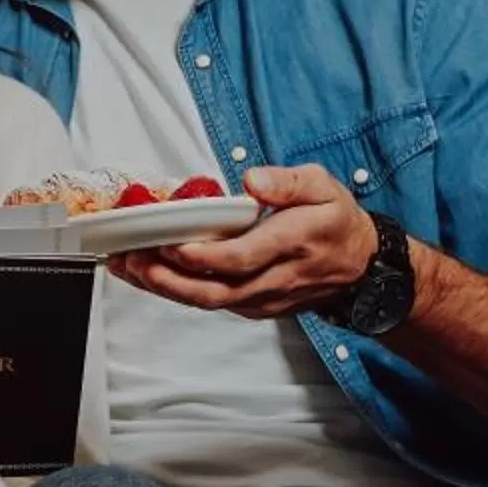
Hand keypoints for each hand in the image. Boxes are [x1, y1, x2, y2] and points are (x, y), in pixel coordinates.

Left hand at [107, 165, 377, 320]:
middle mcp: (275, 278)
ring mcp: (263, 298)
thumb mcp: (324, 187)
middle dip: (168, 279)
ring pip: (209, 301)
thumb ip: (288, 181)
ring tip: (127, 267)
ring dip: (164, 287)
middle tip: (132, 261)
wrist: (360, 266)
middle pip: (216, 290)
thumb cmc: (336, 222)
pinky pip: (211, 303)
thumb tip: (252, 180)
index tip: (171, 243)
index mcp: (293, 243)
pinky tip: (148, 274)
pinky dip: (176, 290)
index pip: (242, 258)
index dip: (203, 256)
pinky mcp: (253, 306)